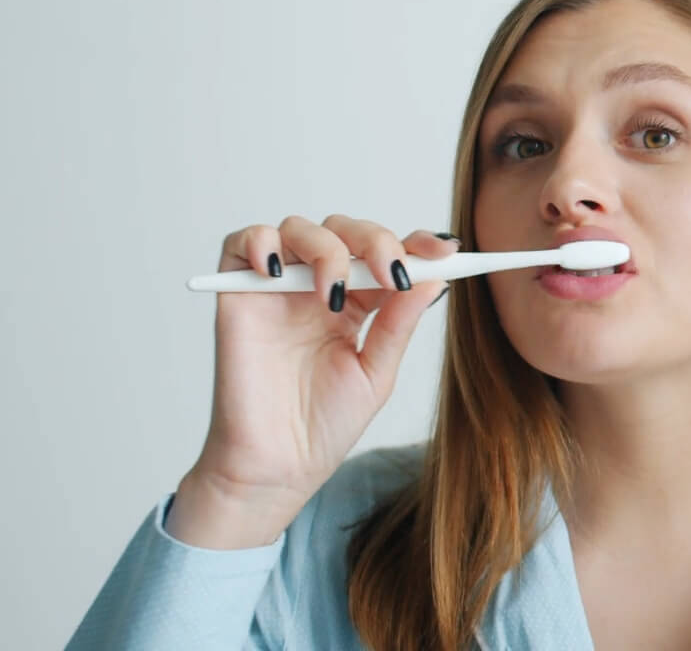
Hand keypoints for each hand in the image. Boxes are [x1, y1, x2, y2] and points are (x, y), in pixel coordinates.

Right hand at [168, 216, 456, 547]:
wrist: (278, 466)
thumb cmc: (324, 425)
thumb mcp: (377, 371)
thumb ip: (399, 322)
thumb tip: (435, 276)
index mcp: (357, 303)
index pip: (386, 254)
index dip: (416, 243)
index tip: (447, 250)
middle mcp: (317, 287)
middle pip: (346, 231)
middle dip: (376, 242)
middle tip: (392, 274)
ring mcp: (278, 288)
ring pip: (299, 229)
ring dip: (326, 248)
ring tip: (331, 292)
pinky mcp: (237, 295)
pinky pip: (242, 243)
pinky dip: (260, 242)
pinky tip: (278, 270)